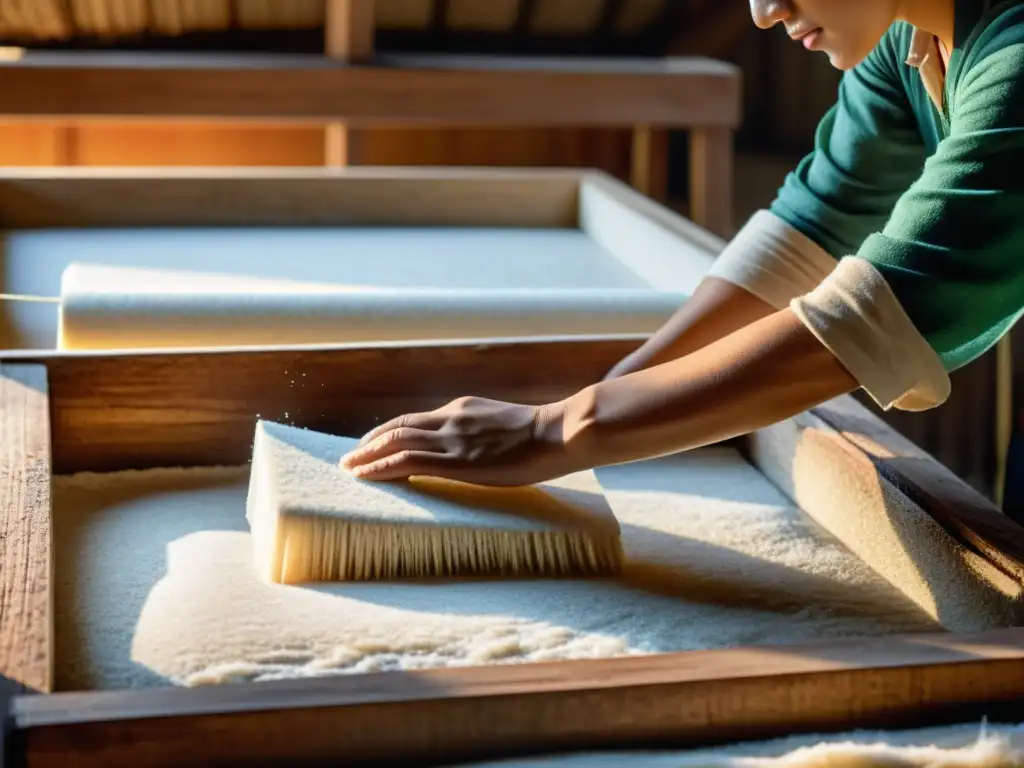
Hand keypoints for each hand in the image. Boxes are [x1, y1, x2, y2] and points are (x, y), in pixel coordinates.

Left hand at [339, 396, 573, 485]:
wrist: (557, 433)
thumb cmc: (541, 435)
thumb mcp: (503, 424)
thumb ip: (480, 431)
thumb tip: (473, 448)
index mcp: (461, 410)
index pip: (413, 420)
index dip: (387, 432)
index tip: (371, 443)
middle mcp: (450, 419)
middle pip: (397, 427)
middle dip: (369, 443)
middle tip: (349, 458)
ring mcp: (452, 439)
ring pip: (395, 442)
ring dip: (367, 455)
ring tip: (349, 468)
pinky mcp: (456, 461)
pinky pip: (407, 461)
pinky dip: (381, 466)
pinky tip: (367, 475)